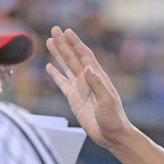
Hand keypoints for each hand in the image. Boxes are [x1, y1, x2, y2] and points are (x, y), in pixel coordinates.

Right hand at [46, 27, 131, 148]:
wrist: (112, 135)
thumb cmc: (114, 118)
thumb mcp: (107, 101)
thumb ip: (97, 85)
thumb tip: (87, 68)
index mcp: (98, 77)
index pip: (85, 56)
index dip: (76, 43)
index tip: (67, 31)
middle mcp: (88, 80)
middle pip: (73, 58)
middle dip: (64, 44)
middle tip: (54, 29)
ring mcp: (81, 88)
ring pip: (66, 67)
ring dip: (58, 54)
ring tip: (49, 41)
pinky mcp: (74, 99)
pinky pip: (62, 83)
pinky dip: (55, 74)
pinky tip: (49, 66)